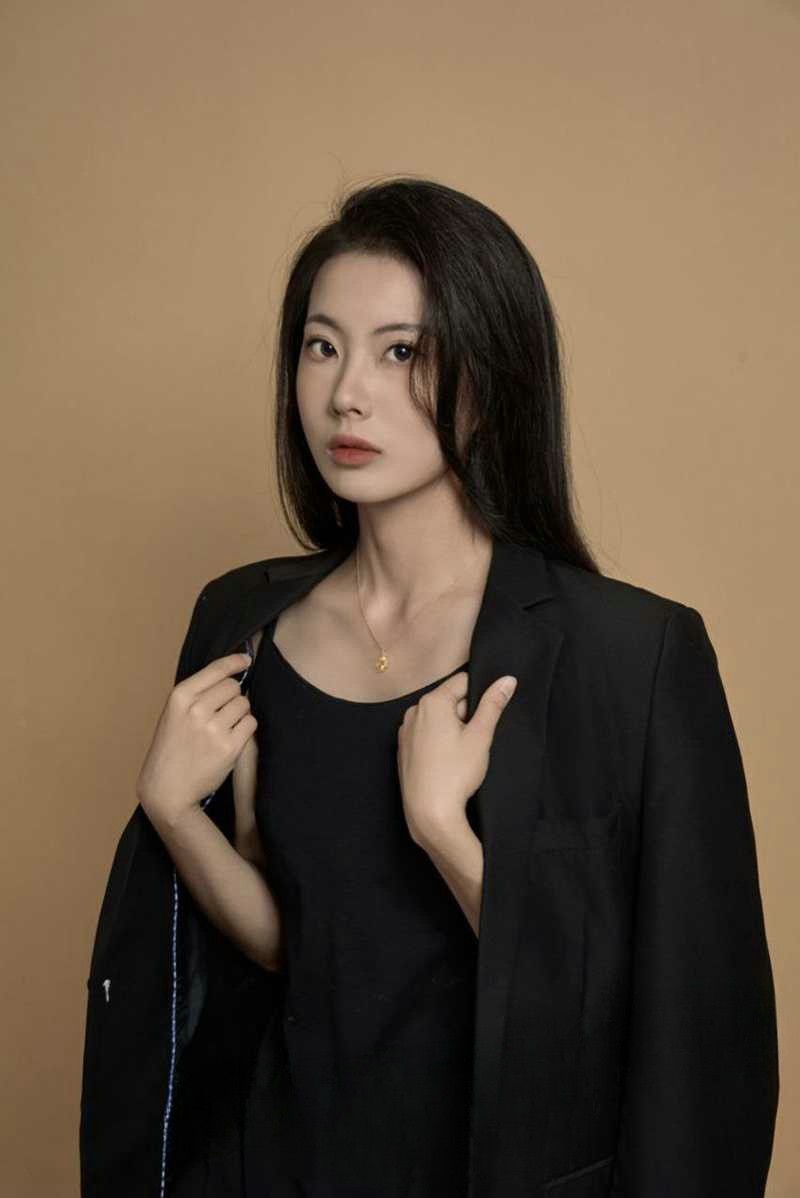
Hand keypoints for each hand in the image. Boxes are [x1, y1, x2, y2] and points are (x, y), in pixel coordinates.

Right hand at [136, 651, 256, 828]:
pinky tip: (231, 739)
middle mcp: (197, 709)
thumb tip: (229, 676)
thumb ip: (196, 695)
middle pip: (233, 687)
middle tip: (221, 713)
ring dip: (239, 714)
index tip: (245, 660)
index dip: (235, 662)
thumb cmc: (170, 751)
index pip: (216, 669)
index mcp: (180, 697)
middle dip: (232, 697)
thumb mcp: (172, 715)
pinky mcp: (229, 747)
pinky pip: (250, 723)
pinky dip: (245, 729)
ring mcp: (213, 729)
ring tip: (223, 728)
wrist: (167, 790)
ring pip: (244, 704)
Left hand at [396, 669, 517, 843]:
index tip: (485, 717)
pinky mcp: (404, 750)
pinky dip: (439, 742)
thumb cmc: (455, 773)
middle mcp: (413, 712)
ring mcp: (405, 731)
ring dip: (453, 728)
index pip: (462, 681)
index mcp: (431, 702)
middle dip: (465, 714)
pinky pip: (426, 735)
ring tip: (461, 754)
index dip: (479, 696)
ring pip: (438, 719)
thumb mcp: (480, 736)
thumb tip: (507, 680)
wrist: (429, 811)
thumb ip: (493, 704)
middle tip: (475, 740)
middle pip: (449, 700)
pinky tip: (447, 762)